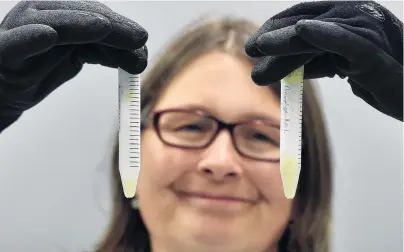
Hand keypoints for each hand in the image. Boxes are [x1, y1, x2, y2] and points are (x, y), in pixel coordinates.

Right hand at [0, 0, 147, 130]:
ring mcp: (21, 28)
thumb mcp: (77, 57)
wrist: (5, 89)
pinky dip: (32, 37)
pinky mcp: (4, 49)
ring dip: (80, 24)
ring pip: (54, 21)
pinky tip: (48, 35)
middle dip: (113, 27)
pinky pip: (17, 42)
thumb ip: (104, 52)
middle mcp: (41, 13)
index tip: (142, 45)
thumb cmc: (40, 68)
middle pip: (81, 14)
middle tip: (139, 40)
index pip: (96, 15)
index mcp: (61, 13)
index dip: (121, 28)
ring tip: (104, 27)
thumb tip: (139, 56)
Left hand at [245, 1, 402, 120]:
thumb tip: (282, 65)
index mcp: (348, 18)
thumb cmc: (380, 78)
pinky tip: (302, 30)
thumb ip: (315, 60)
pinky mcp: (377, 56)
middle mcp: (358, 17)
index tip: (254, 45)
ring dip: (285, 41)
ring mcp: (370, 33)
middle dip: (275, 36)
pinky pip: (350, 43)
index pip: (305, 15)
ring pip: (319, 34)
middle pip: (307, 22)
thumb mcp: (342, 65)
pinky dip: (326, 35)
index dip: (276, 28)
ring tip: (258, 48)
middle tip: (250, 49)